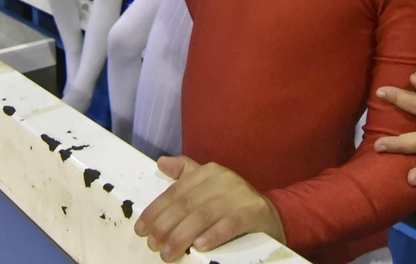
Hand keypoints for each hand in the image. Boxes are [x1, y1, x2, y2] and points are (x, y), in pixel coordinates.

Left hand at [134, 157, 283, 260]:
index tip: (142, 229)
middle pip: (186, 204)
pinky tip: (199, 247)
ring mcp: (239, 194)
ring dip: (182, 236)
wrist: (274, 215)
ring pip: (203, 215)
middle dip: (165, 226)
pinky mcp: (253, 211)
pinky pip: (230, 224)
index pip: (176, 192)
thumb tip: (161, 163)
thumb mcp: (210, 185)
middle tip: (153, 245)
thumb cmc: (234, 204)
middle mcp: (223, 179)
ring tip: (168, 252)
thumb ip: (186, 174)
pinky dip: (213, 235)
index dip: (156, 211)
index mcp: (209, 171)